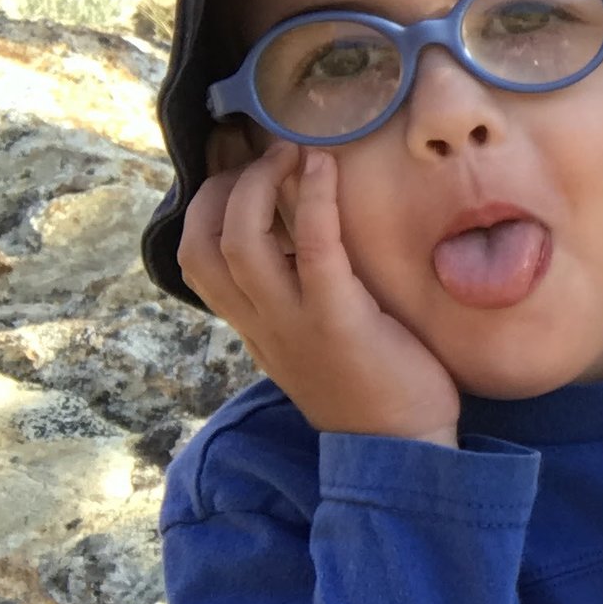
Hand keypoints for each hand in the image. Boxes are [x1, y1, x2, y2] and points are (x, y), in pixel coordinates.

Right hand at [177, 141, 462, 444]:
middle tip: (264, 155)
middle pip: (201, 246)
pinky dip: (313, 201)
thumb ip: (301, 302)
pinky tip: (323, 167)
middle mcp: (261, 324)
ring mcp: (293, 324)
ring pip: (238, 243)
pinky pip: (312, 249)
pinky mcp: (337, 321)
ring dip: (258, 186)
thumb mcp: (320, 343)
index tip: (240, 172)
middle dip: (222, 189)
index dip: (208, 208)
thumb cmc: (375, 391)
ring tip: (290, 153)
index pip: (198, 261)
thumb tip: (307, 243)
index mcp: (254, 327)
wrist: (404, 450)